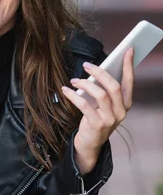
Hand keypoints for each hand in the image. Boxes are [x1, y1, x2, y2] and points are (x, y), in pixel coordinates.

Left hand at [61, 47, 133, 173]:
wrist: (89, 145)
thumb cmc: (95, 119)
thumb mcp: (103, 105)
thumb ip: (103, 91)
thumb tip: (96, 69)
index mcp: (125, 104)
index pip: (129, 82)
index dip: (129, 66)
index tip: (128, 50)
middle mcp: (121, 112)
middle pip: (114, 86)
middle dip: (100, 72)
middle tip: (86, 65)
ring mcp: (110, 120)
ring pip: (100, 94)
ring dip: (85, 84)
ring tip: (74, 80)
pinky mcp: (97, 125)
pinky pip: (84, 105)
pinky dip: (73, 95)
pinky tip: (65, 90)